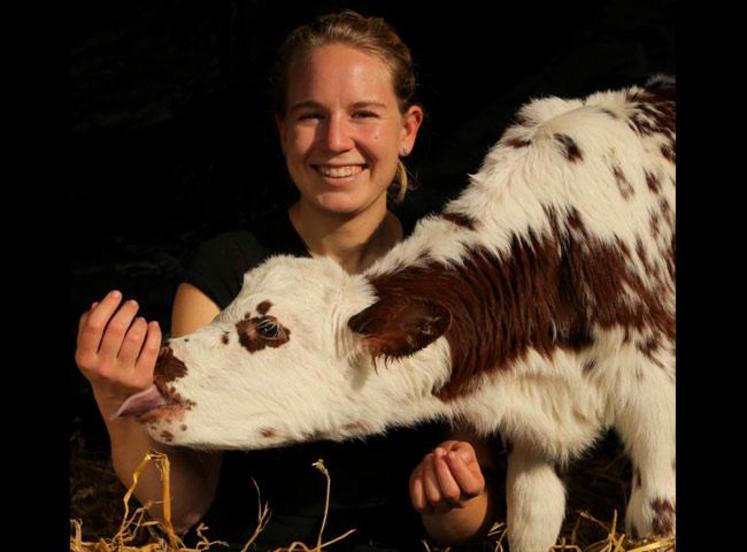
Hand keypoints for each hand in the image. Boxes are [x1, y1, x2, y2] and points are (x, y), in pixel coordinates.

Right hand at [75, 290, 161, 414]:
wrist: (116, 398)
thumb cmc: (102, 367)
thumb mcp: (88, 351)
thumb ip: (87, 328)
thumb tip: (97, 305)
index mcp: (85, 359)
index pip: (94, 327)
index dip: (106, 307)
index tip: (116, 295)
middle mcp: (103, 368)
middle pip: (116, 329)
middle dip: (126, 311)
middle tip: (132, 304)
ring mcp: (123, 374)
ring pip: (135, 337)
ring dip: (139, 322)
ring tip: (139, 319)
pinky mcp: (142, 378)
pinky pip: (151, 348)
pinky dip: (154, 332)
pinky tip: (152, 326)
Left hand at [410, 440, 485, 514]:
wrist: (441, 470)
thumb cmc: (455, 458)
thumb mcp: (464, 450)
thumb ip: (463, 452)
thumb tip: (451, 457)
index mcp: (475, 488)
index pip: (470, 487)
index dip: (459, 469)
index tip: (450, 454)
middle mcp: (460, 501)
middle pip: (451, 493)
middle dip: (441, 469)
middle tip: (437, 452)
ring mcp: (443, 507)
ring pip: (434, 497)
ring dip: (429, 473)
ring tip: (429, 458)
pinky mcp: (426, 508)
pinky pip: (420, 502)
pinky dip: (418, 483)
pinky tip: (422, 471)